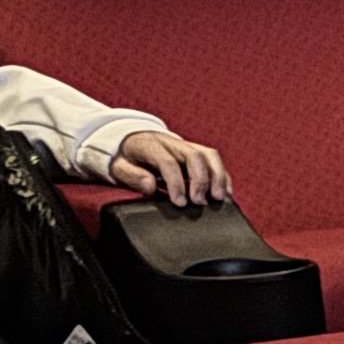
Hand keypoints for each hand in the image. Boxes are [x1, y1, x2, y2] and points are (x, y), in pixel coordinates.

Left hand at [107, 128, 229, 207]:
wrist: (130, 140)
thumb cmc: (125, 158)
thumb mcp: (119, 166)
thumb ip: (132, 175)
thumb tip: (151, 186)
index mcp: (151, 145)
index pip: (168, 162)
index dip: (176, 183)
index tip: (179, 203)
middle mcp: (172, 143)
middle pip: (194, 156)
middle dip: (201, 180)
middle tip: (200, 202)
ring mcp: (186, 146)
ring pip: (209, 156)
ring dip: (218, 177)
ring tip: (219, 199)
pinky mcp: (196, 152)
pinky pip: (214, 162)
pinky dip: (223, 177)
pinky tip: (224, 194)